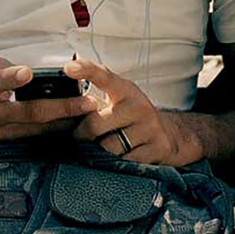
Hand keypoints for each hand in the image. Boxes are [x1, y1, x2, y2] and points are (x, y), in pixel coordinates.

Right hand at [0, 57, 92, 143]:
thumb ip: (7, 68)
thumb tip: (34, 74)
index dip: (10, 77)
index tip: (27, 73)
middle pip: (28, 112)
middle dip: (61, 106)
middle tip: (86, 101)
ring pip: (36, 131)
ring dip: (64, 123)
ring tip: (86, 114)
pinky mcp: (6, 149)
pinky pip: (34, 141)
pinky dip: (54, 133)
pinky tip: (73, 127)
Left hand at [67, 58, 203, 167]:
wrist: (172, 136)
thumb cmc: (133, 118)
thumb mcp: (118, 101)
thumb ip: (93, 101)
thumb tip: (62, 111)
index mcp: (124, 90)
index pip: (103, 76)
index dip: (86, 70)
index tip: (69, 68)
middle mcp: (137, 105)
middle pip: (95, 125)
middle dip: (82, 136)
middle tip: (81, 139)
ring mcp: (149, 127)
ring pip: (109, 147)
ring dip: (100, 153)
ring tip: (103, 149)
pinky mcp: (157, 148)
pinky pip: (125, 162)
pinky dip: (117, 165)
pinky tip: (120, 159)